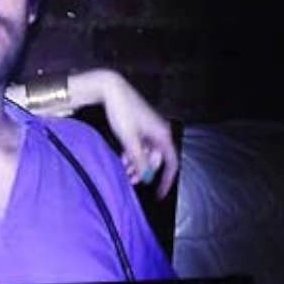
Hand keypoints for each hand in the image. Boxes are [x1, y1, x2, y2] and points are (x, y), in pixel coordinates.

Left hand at [81, 69, 177, 195]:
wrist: (111, 89)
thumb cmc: (122, 111)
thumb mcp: (130, 140)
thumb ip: (139, 160)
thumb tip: (146, 177)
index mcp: (163, 134)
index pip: (171, 163)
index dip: (167, 180)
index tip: (159, 193)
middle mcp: (160, 132)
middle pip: (157, 160)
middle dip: (145, 171)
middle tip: (131, 180)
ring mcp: (150, 129)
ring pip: (147, 153)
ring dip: (137, 163)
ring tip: (124, 170)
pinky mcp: (141, 126)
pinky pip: (140, 146)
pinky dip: (133, 154)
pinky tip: (123, 158)